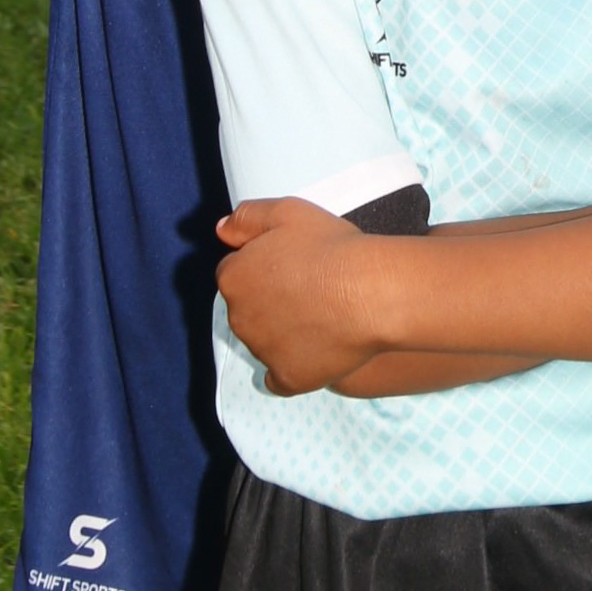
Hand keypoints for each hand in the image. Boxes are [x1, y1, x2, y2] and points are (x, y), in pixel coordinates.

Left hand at [217, 199, 383, 394]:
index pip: (236, 273)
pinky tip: (312, 350)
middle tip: (307, 288)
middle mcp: (238, 318)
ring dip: (281, 330)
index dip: (262, 266)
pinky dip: (291, 366)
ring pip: (264, 341)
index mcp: (234, 278)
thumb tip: (222, 231)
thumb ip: (246, 218)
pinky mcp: (287, 379)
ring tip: (320, 313)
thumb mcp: (286, 211)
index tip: (289, 264)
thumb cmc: (330, 248)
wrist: (369, 292)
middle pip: (247, 308)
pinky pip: (279, 377)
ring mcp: (262, 352)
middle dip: (268, 299)